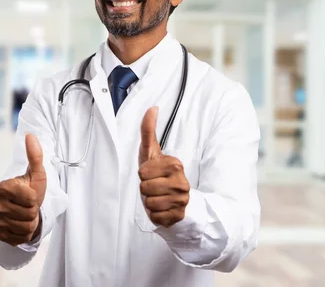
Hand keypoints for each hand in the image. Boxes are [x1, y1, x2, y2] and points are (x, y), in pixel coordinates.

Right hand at [0, 134, 46, 245]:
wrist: (23, 208)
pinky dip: (25, 233)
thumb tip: (30, 135)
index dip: (35, 198)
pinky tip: (20, 224)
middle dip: (33, 211)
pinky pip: (20, 238)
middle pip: (29, 214)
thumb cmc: (31, 188)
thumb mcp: (36, 173)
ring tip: (25, 214)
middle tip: (28, 206)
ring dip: (30, 222)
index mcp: (3, 187)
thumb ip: (34, 155)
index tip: (29, 194)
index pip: (31, 199)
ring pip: (26, 228)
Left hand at [138, 106, 189, 227]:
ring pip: (149, 203)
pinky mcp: (178, 217)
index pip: (142, 172)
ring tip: (159, 197)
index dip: (143, 173)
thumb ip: (149, 130)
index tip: (153, 173)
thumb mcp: (152, 152)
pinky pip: (155, 216)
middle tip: (155, 187)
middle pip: (144, 188)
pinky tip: (163, 209)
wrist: (177, 201)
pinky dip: (155, 214)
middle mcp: (182, 183)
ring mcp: (182, 201)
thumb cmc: (160, 174)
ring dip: (150, 202)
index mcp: (176, 165)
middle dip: (146, 188)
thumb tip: (152, 107)